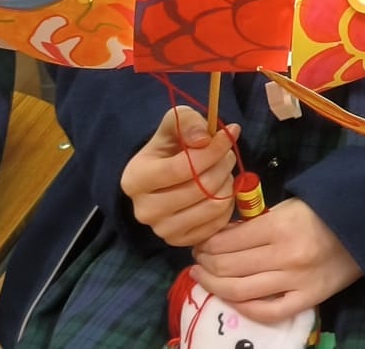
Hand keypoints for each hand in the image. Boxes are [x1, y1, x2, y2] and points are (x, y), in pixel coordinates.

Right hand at [120, 106, 238, 247]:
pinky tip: (220, 189)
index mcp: (135, 179)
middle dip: (222, 165)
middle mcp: (144, 210)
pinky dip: (228, 203)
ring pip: (214, 206)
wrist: (163, 176)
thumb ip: (187, 122)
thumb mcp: (174, 124)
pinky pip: (218, 223)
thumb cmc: (169, 147)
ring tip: (222, 170)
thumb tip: (204, 139)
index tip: (229, 134)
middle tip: (226, 154)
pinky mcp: (181, 242)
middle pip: (202, 188)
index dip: (212, 150)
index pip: (182, 168)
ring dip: (227, 183)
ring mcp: (162, 230)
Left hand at [191, 198, 361, 322]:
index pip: (228, 241)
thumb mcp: (290, 205)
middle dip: (206, 262)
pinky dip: (244, 307)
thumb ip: (257, 220)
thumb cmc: (325, 211)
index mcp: (281, 225)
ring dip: (214, 284)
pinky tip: (231, 298)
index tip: (200, 242)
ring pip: (240, 291)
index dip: (207, 243)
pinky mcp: (308, 299)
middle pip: (229, 266)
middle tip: (198, 258)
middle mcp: (286, 256)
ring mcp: (297, 281)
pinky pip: (268, 311)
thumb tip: (221, 235)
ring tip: (204, 277)